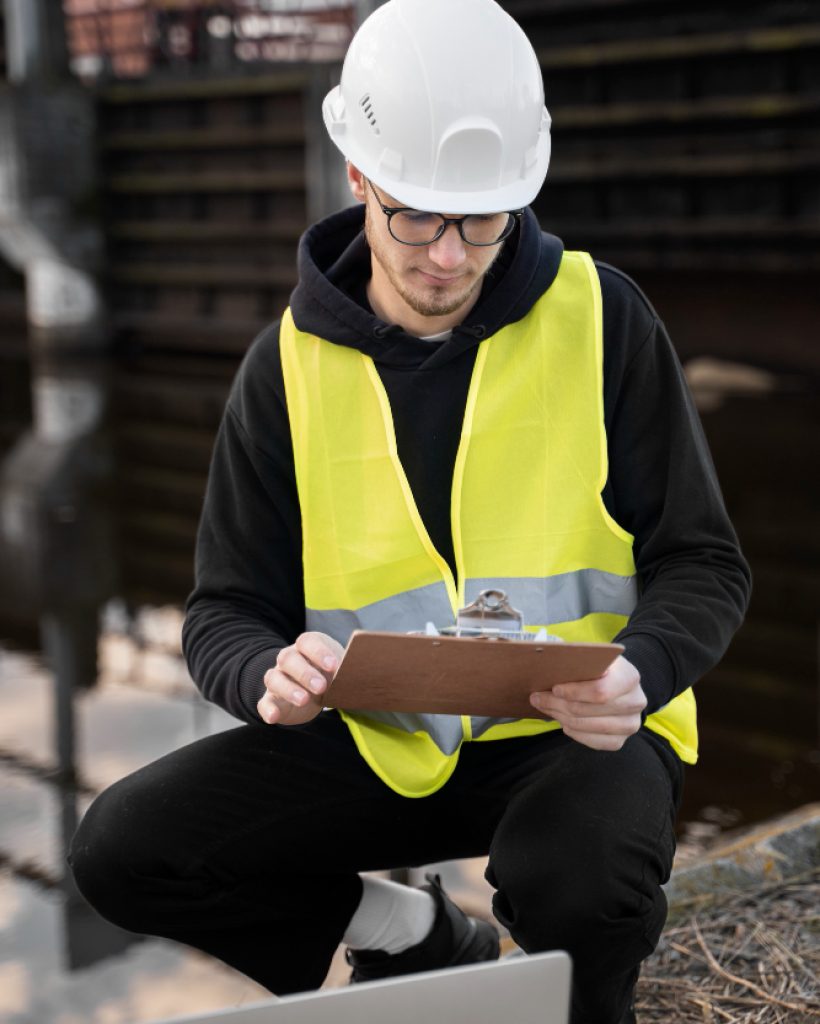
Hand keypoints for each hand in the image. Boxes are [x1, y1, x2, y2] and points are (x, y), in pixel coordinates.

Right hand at [257, 631, 343, 725]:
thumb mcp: (339, 669)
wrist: (312, 689)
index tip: (334, 665)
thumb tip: (365, 675)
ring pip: (274, 679)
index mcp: (306, 646)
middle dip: (305, 673)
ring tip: (304, 700)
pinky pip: (264, 702)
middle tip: (322, 686)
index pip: (307, 642)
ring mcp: (277, 678)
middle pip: (288, 659)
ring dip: (288, 689)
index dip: (319, 652)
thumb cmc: (328, 674)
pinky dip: (267, 709)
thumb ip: (348, 668)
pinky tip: (273, 717)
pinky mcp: (271, 699)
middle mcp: (288, 659)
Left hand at [529, 655, 645, 751]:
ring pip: (587, 727)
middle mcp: (635, 703)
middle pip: (588, 710)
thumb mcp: (594, 657)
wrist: (621, 687)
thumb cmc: (601, 669)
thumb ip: (577, 659)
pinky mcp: (619, 741)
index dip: (574, 692)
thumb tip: (549, 657)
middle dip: (558, 704)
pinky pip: (591, 741)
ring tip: (545, 707)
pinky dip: (573, 732)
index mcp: (630, 677)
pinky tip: (562, 721)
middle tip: (537, 697)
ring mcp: (629, 725)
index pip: (600, 692)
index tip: (554, 688)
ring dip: (560, 717)